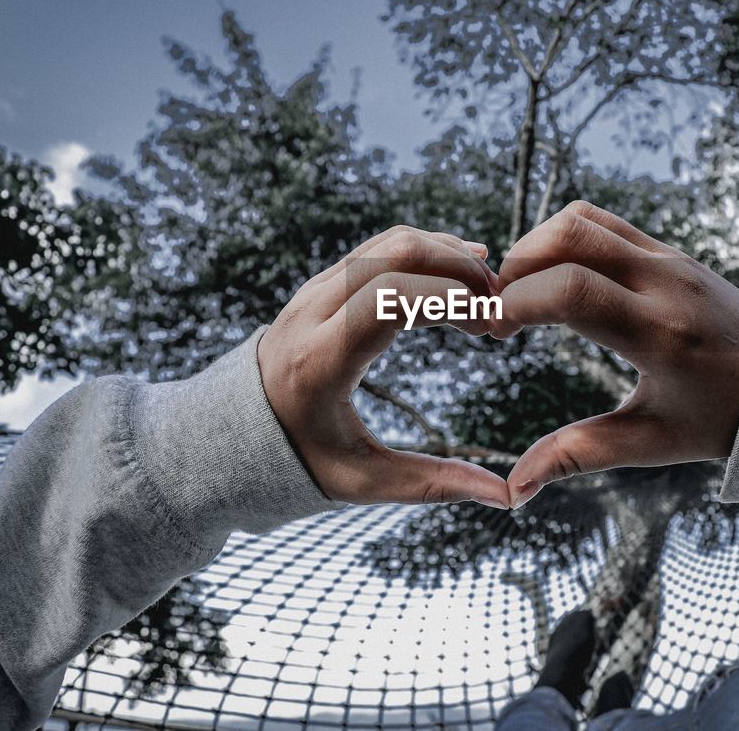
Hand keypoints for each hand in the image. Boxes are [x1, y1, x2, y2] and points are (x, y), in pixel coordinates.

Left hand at [257, 226, 509, 508]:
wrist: (231, 434)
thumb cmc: (298, 463)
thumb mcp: (363, 482)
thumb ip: (434, 484)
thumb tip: (507, 496)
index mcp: (319, 361)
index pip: (389, 298)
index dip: (449, 299)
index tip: (489, 327)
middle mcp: (312, 312)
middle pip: (395, 254)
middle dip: (458, 268)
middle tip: (499, 305)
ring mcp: (315, 290)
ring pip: (390, 242)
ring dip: (447, 254)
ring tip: (487, 292)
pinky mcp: (323, 282)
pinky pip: (380, 248)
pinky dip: (426, 253)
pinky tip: (460, 273)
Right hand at [492, 201, 738, 507]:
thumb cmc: (720, 418)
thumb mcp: (651, 442)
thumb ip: (579, 456)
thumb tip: (516, 490)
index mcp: (660, 333)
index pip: (571, 289)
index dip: (516, 302)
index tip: (495, 334)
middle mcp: (665, 282)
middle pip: (569, 235)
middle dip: (515, 266)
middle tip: (498, 312)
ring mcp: (669, 257)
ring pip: (581, 218)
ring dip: (535, 247)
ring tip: (519, 295)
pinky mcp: (668, 249)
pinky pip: (602, 222)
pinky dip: (562, 240)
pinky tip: (551, 279)